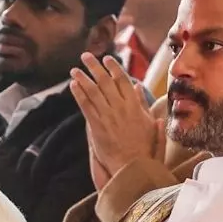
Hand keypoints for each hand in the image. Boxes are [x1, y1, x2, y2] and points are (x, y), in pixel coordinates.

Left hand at [69, 53, 157, 186]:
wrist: (133, 165)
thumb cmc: (144, 146)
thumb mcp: (149, 122)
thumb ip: (142, 103)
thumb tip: (137, 86)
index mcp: (134, 105)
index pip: (123, 80)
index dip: (113, 68)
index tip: (107, 58)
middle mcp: (120, 107)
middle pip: (105, 82)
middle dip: (94, 67)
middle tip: (85, 56)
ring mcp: (107, 116)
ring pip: (93, 92)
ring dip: (83, 78)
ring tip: (75, 69)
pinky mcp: (96, 126)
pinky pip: (86, 107)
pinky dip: (79, 94)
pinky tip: (73, 85)